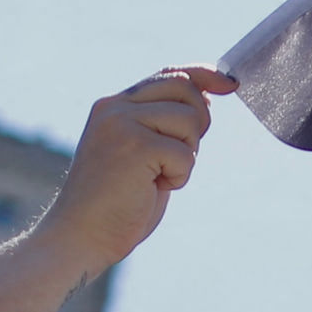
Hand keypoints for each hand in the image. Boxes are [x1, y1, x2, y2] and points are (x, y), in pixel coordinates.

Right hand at [32, 70, 233, 279]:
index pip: (169, 74)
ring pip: (190, 119)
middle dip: (198, 123)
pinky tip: (152, 188)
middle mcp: (115, 107)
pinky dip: (180, 176)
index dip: (205, 76)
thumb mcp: (141, 152)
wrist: (81, 237)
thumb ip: (164, 123)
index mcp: (114, 105)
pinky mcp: (135, 146)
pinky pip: (185, 153)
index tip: (230, 84)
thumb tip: (206, 98)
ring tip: (156, 176)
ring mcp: (122, 123)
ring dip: (186, 155)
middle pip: (185, 88)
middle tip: (175, 158)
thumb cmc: (115, 203)